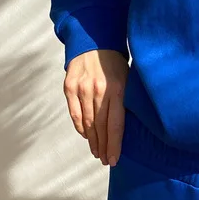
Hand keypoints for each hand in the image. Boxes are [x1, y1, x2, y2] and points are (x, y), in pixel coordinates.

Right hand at [63, 49, 128, 165]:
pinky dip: (80, 127)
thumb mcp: (129, 76)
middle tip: (106, 160)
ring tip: (97, 152)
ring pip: (86, 123)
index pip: (115, 124)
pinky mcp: (69, 87)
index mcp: (117, 89)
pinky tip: (86, 136)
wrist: (95, 39)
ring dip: (92, 140)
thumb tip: (129, 123)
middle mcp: (98, 91)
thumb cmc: (116, 60)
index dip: (114, 144)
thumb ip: (126, 99)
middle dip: (104, 146)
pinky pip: (74, 114)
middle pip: (100, 127)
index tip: (115, 159)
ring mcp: (81, 89)